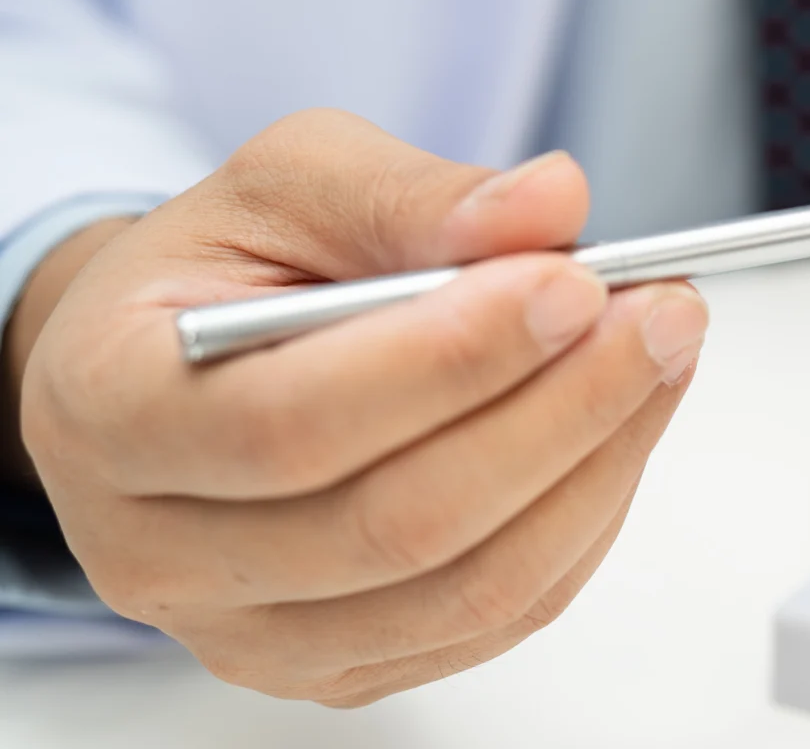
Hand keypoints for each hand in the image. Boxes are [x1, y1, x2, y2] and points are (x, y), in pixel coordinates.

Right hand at [10, 110, 707, 704]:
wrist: (177, 361)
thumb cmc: (220, 270)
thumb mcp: (288, 182)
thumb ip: (412, 194)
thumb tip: (548, 205)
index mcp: (112, 411)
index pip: (295, 423)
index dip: (452, 358)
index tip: (572, 281)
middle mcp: (161, 552)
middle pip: (399, 523)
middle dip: (561, 409)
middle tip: (659, 313)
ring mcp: (253, 631)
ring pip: (470, 586)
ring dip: (597, 463)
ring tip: (663, 353)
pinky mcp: (344, 661)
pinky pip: (499, 615)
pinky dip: (587, 515)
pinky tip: (622, 423)